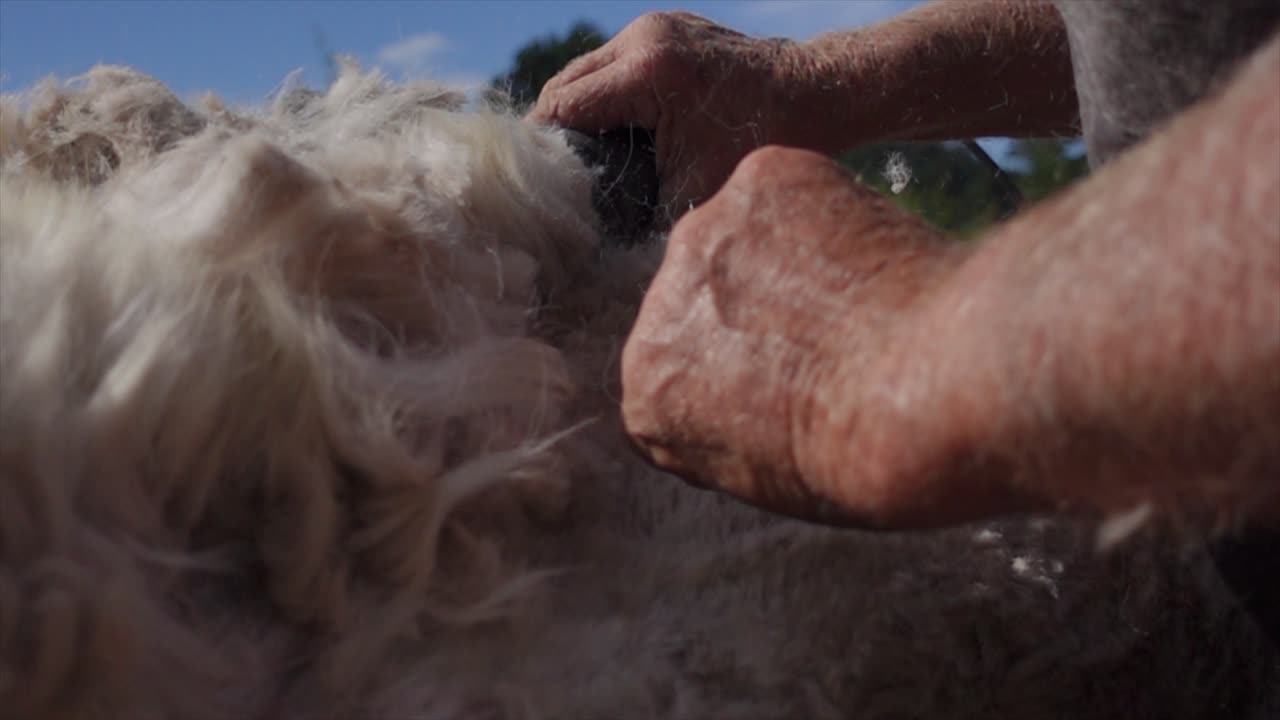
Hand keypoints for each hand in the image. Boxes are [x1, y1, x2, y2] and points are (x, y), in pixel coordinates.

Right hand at [528, 12, 808, 213]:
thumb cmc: (764, 144)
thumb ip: (638, 208)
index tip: (534, 183)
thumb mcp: (695, 189)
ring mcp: (656, 25)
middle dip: (554, 128)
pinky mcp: (668, 25)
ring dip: (578, 108)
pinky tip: (612, 128)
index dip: (542, 147)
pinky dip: (608, 92)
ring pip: (587, 69)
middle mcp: (644, 37)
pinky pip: (617, 60)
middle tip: (550, 175)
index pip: (562, 106)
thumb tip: (593, 237)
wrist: (817, 93)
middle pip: (566, 82)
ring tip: (578, 155)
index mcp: (646, 71)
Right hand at [621, 146, 1038, 527]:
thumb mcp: (769, 475)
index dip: (738, 372)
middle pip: (701, 297)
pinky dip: (828, 211)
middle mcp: (655, 307)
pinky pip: (790, 189)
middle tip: (826, 333)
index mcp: (647, 395)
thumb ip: (728, 426)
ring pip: (743, 237)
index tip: (786, 379)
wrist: (930, 390)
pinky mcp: (759, 178)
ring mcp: (704, 234)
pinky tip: (869, 255)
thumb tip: (750, 392)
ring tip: (854, 297)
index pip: (676, 372)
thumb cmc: (867, 456)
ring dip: (786, 257)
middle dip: (751, 309)